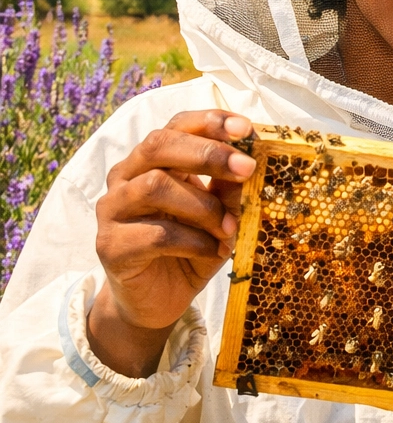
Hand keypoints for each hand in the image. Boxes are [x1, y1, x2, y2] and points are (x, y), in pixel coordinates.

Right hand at [89, 111, 256, 376]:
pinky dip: (194, 241)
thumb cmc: (192, 247)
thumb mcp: (220, 215)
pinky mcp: (110, 246)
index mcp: (153, 161)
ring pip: (155, 186)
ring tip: (230, 229)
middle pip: (158, 145)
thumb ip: (229, 189)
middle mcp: (126, 177)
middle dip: (208, 153)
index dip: (209, 122)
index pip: (176, 125)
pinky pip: (155, 234)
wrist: (157, 300)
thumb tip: (253, 164)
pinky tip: (213, 250)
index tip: (245, 129)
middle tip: (247, 169)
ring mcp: (112, 210)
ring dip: (204, 206)